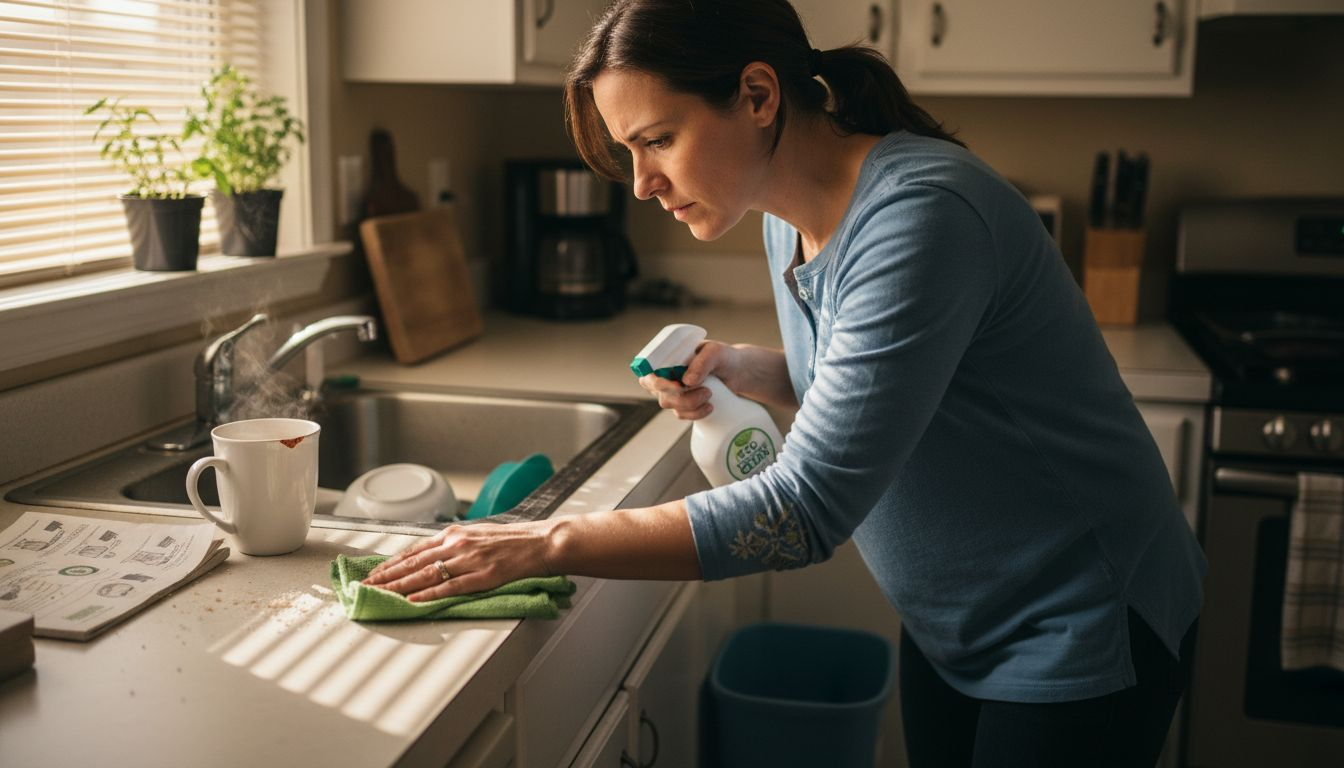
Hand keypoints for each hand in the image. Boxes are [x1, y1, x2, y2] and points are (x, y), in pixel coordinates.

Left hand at [361, 520, 551, 600]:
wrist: (542, 542)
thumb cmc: (514, 541)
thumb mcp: (478, 536)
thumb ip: (456, 545)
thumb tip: (435, 557)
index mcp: (455, 534)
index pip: (415, 550)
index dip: (392, 563)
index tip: (374, 572)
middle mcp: (458, 544)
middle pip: (415, 563)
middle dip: (388, 575)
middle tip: (367, 585)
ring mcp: (470, 561)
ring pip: (427, 574)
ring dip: (401, 585)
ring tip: (381, 593)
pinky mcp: (483, 577)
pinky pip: (451, 587)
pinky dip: (430, 594)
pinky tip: (414, 599)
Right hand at [637, 340, 735, 419]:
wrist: (736, 372)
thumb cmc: (723, 357)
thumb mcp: (715, 352)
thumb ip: (702, 362)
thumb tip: (687, 381)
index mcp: (668, 358)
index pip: (648, 371)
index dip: (654, 381)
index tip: (677, 386)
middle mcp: (667, 374)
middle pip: (659, 391)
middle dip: (680, 395)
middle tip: (706, 391)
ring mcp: (673, 391)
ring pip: (670, 404)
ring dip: (691, 403)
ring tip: (710, 393)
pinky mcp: (683, 404)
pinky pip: (681, 414)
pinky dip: (696, 413)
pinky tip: (709, 407)